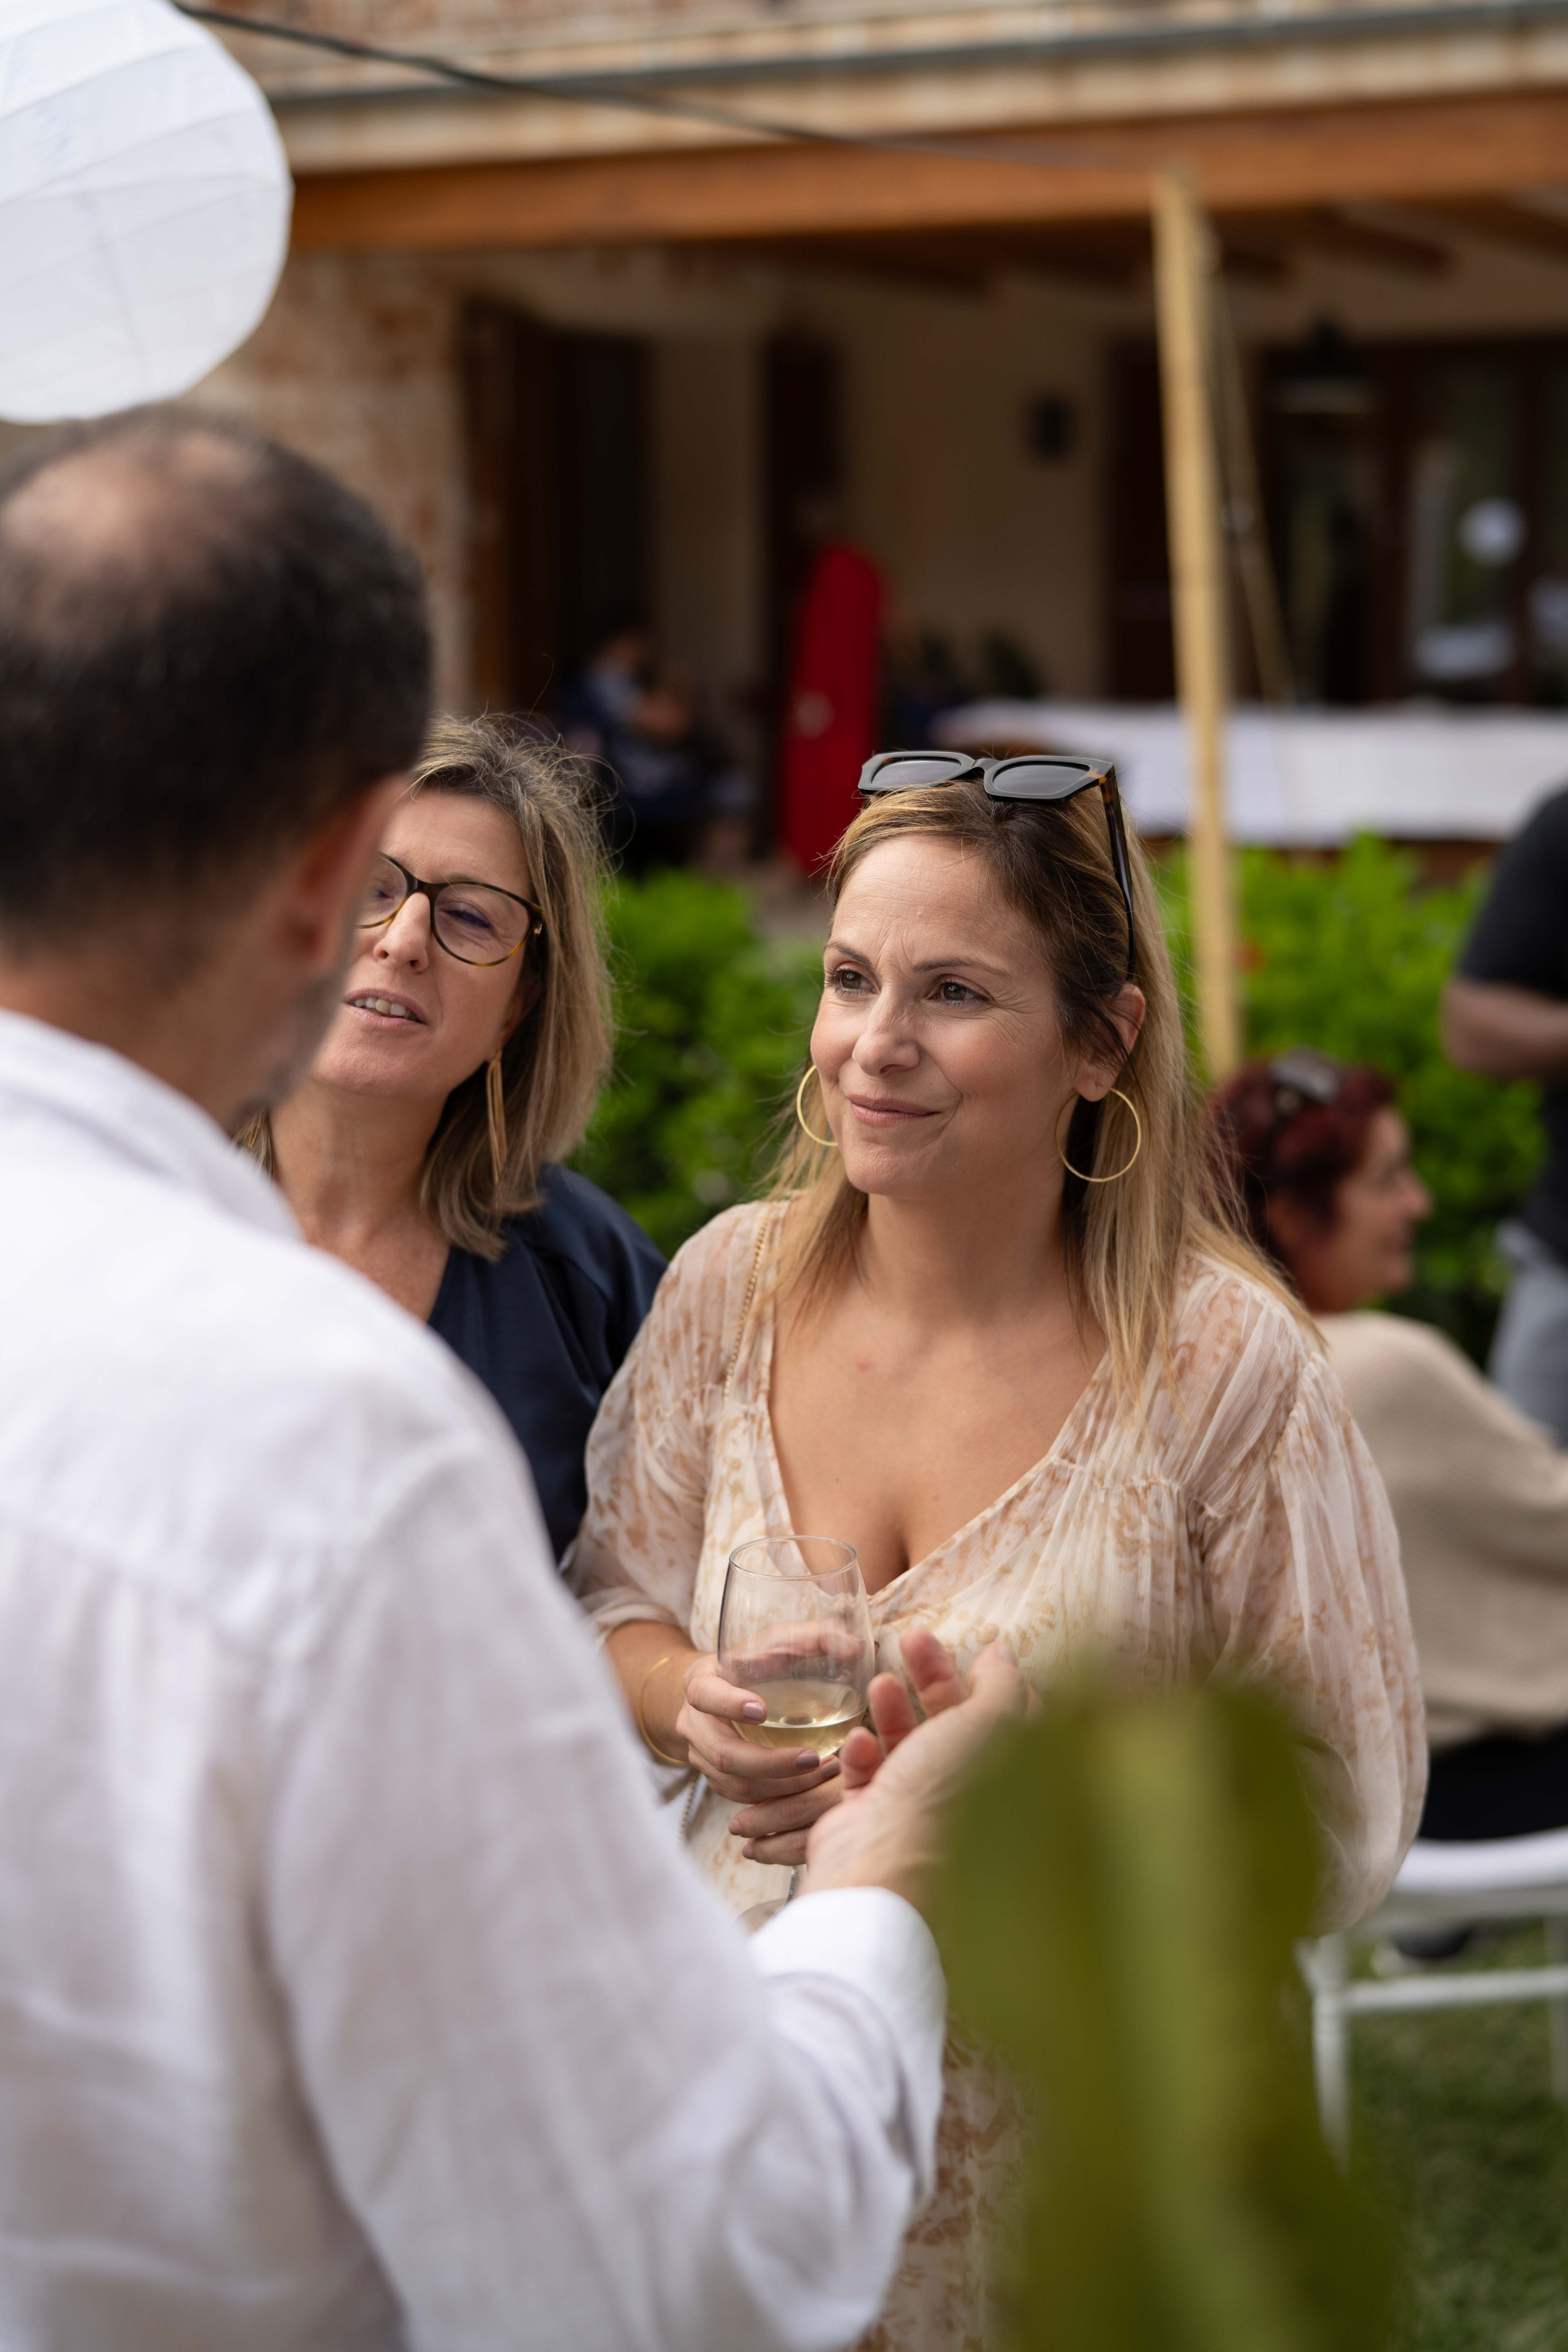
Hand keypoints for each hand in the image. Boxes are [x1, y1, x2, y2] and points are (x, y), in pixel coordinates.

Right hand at [677, 1656, 841, 1838]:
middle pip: (722, 1753)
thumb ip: (816, 1638)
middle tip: (812, 1758)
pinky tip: (813, 1784)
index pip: (703, 1694)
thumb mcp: (777, 1640)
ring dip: (782, 1786)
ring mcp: (702, 1756)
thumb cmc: (757, 1662)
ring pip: (736, 1784)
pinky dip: (780, 1797)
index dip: (729, 1705)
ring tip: (824, 1771)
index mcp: (701, 1682)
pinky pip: (745, 1799)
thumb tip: (856, 1647)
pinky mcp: (717, 1780)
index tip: (763, 1711)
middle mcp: (694, 1723)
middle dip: (770, 1762)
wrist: (723, 1690)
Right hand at [805, 1643, 1028, 1915]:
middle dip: (933, 1678)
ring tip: (878, 1683)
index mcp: (1007, 1784)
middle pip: (954, 1727)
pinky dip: (864, 1756)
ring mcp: (917, 1812)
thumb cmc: (942, 1794)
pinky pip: (870, 1778)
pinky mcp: (874, 1821)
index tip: (976, 1651)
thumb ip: (1001, 1686)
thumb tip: (1003, 1655)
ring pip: (909, 1748)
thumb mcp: (986, 1725)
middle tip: (910, 1638)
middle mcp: (966, 1800)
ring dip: (894, 1711)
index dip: (995, 1684)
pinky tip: (859, 1742)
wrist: (880, 1861)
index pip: (1011, 1725)